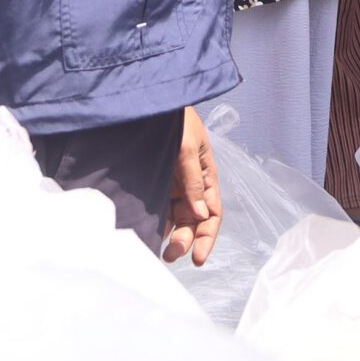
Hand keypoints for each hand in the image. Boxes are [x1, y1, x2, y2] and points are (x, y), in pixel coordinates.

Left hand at [164, 106, 221, 264]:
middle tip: (170, 254)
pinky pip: (157, 208)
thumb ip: (194, 181)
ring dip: (170, 236)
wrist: (150, 101)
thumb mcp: (189, 147)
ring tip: (159, 251)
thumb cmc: (176, 119)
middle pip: (193, 221)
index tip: (198, 259)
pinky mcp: (154, 181)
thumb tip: (201, 214)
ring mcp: (171, 184)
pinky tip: (147, 233)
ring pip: (175, 218)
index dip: (207, 237)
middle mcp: (190, 184)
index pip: (212, 214)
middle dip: (186, 241)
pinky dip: (155, 223)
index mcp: (206, 176)